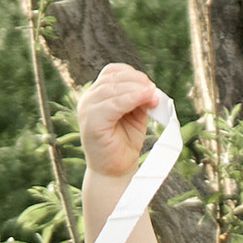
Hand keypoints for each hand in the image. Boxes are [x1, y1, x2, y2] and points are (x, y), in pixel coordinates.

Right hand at [77, 60, 163, 183]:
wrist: (115, 170)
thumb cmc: (124, 142)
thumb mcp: (135, 114)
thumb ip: (140, 99)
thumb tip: (151, 88)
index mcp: (97, 94)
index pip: (112, 71)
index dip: (132, 74)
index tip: (150, 85)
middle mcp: (88, 99)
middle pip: (113, 78)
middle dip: (137, 82)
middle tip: (154, 90)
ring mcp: (87, 110)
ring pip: (113, 89)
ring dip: (136, 90)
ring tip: (153, 96)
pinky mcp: (91, 122)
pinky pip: (113, 104)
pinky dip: (131, 99)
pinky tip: (144, 99)